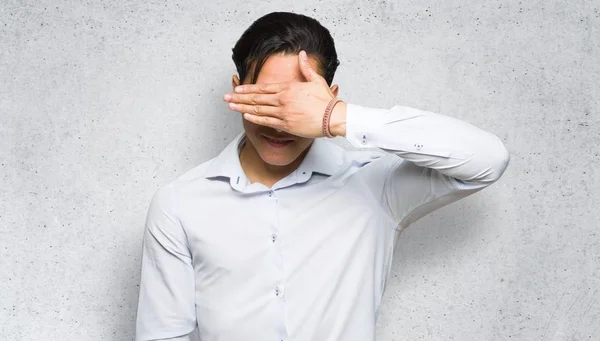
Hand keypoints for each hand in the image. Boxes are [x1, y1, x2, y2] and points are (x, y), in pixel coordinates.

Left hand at [223, 50, 345, 137]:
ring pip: (258, 110)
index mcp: (288, 88)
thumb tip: (302, 54)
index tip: (237, 89)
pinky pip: (266, 121)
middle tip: (225, 97)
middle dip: (239, 98)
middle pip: (256, 98)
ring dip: (242, 108)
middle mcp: (282, 100)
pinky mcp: (286, 125)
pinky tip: (245, 116)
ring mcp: (283, 113)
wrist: (333, 117)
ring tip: (230, 106)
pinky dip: (255, 118)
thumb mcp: (316, 80)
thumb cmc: (326, 101)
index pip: (263, 88)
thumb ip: (305, 68)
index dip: (248, 88)